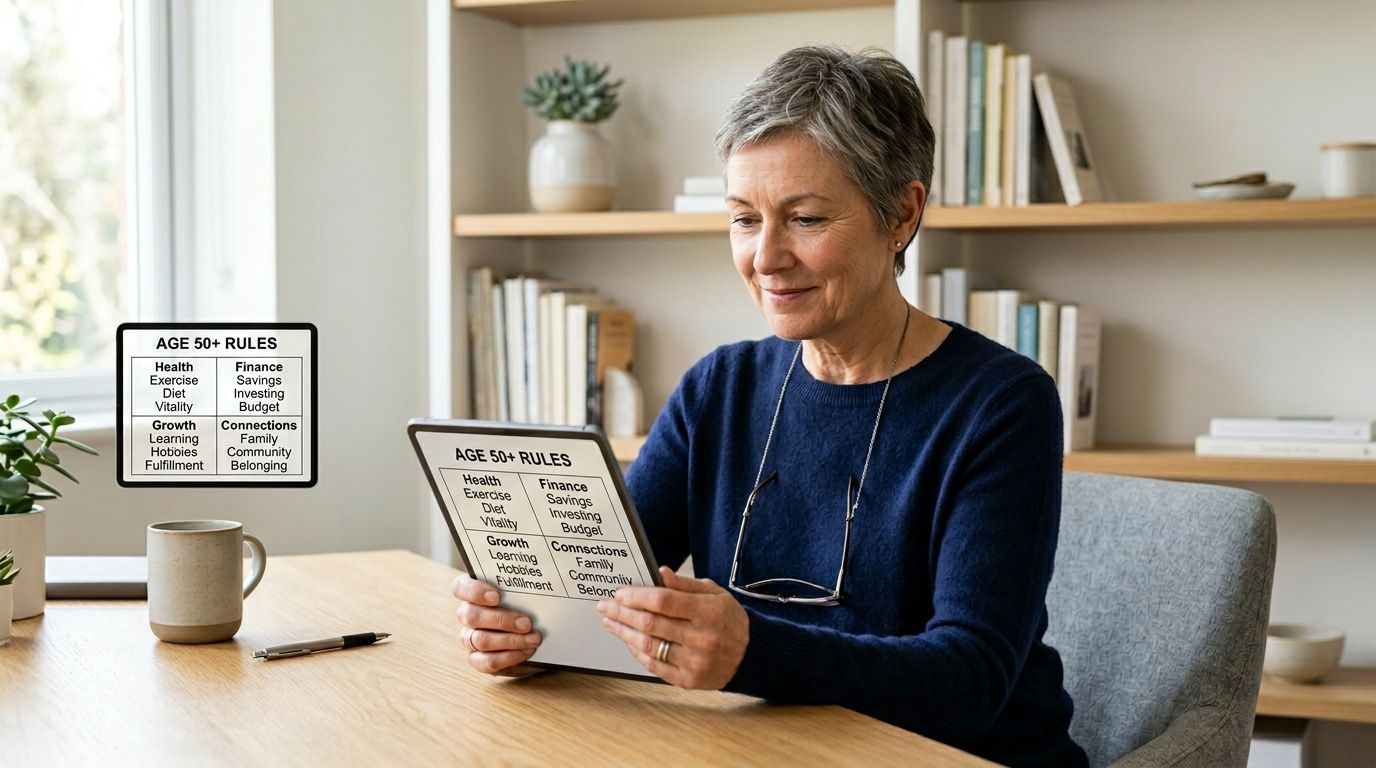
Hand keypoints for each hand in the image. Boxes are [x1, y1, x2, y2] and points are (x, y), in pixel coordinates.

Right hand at [451, 574, 543, 676]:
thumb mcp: (530, 591)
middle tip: (526, 623)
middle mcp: (468, 615)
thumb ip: (526, 580)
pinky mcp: (480, 660)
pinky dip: (509, 657)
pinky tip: (526, 651)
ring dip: (510, 640)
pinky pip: (487, 662)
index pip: (460, 587)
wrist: (539, 633)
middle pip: (471, 616)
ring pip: (480, 640)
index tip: (497, 596)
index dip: (474, 591)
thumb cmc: (530, 605)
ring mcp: (471, 638)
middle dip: (501, 620)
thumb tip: (539, 578)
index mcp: (474, 592)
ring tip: (533, 639)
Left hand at [597, 566, 748, 689]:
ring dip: (623, 632)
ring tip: (610, 622)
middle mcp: (701, 638)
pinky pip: (654, 666)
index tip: (620, 592)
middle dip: (622, 613)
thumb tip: (660, 572)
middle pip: (651, 623)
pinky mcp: (688, 680)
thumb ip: (685, 584)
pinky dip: (636, 652)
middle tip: (605, 606)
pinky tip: (627, 640)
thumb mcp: (714, 593)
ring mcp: (694, 662)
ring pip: (648, 645)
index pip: (663, 601)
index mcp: (708, 611)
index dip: (637, 596)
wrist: (750, 655)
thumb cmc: (728, 619)